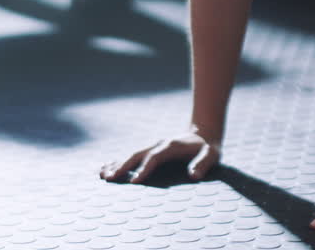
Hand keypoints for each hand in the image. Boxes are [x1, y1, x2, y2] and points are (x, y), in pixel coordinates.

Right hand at [98, 131, 220, 184]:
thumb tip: (194, 176)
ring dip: (117, 164)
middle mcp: (159, 144)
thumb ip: (203, 164)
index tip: (135, 182)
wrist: (203, 132)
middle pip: (138, 155)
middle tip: (110, 179)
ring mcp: (153, 146)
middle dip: (123, 166)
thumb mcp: (212, 154)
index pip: (155, 158)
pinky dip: (118, 161)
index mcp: (171, 146)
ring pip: (131, 154)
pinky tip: (104, 169)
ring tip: (102, 175)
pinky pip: (132, 156)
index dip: (145, 169)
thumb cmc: (208, 148)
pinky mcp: (150, 150)